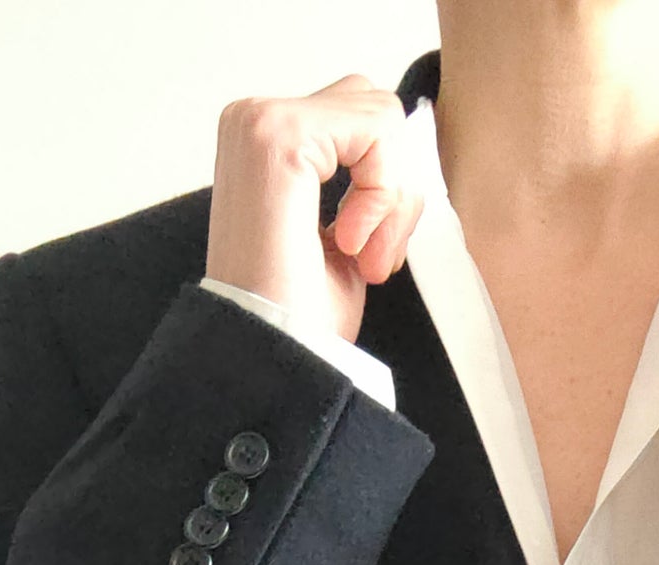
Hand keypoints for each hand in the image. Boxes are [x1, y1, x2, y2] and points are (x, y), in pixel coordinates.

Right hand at [205, 73, 424, 345]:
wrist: (271, 361)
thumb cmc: (301, 319)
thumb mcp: (342, 241)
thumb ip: (362, 188)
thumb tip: (404, 159)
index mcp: (264, 145)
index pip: (359, 123)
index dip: (385, 191)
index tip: (371, 259)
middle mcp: (254, 121)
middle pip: (373, 109)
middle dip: (394, 187)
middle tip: (374, 258)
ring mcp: (262, 122)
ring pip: (381, 116)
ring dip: (391, 198)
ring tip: (363, 257)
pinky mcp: (281, 135)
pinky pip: (377, 130)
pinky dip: (382, 194)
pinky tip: (351, 243)